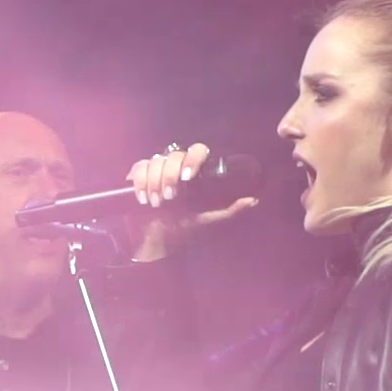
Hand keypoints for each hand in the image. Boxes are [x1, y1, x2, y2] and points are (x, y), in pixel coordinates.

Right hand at [123, 143, 258, 261]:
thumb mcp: (208, 220)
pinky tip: (144, 198)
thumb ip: (229, 211)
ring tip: (156, 203)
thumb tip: (253, 200)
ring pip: (155, 161)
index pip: (197, 150)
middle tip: (170, 198)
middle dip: (170, 176)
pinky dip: (139, 182)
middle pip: (173, 155)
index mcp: (196, 171)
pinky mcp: (139, 175)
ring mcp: (157, 169)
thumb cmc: (184, 228)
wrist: (158, 240)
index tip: (188, 178)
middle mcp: (177, 166)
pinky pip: (138, 167)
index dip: (192, 159)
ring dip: (154, 181)